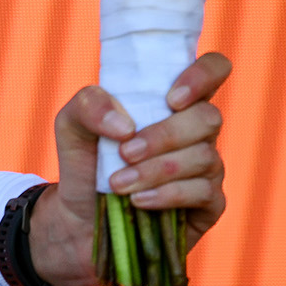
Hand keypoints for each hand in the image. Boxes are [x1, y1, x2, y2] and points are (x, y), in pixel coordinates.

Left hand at [25, 53, 231, 285]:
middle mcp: (197, 129)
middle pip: (208, 117)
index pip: (213, 69)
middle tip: (125, 152)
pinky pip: (204, 192)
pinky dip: (167, 195)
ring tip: (119, 183)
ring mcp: (208, 165)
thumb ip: (89, 105)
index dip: (202, 75)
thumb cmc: (86, 159)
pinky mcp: (209, 203)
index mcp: (172, 99)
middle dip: (164, 135)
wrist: (82, 216)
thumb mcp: (71, 123)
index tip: (170, 98)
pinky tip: (139, 200)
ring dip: (156, 170)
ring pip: (203, 157)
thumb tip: (126, 124)